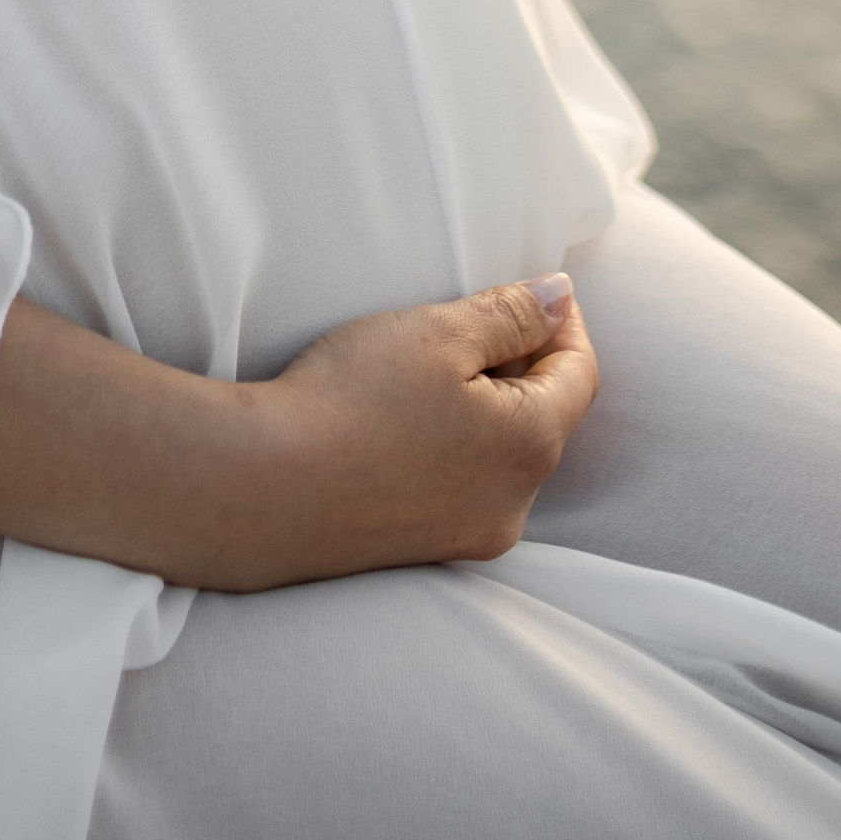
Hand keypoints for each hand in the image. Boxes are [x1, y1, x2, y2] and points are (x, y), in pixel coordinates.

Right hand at [0, 274, 597, 593]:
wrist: (260, 490)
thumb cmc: (352, 400)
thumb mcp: (438, 332)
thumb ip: (511, 312)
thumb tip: (560, 298)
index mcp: (530, 446)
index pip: (580, 373)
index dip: (562, 320)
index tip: (531, 286)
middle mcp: (512, 507)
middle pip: (543, 418)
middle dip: (522, 363)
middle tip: (478, 316)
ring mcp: (465, 539)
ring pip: (499, 457)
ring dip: (484, 408)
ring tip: (434, 367)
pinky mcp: (419, 554)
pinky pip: (458, 488)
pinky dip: (449, 447)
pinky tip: (400, 422)